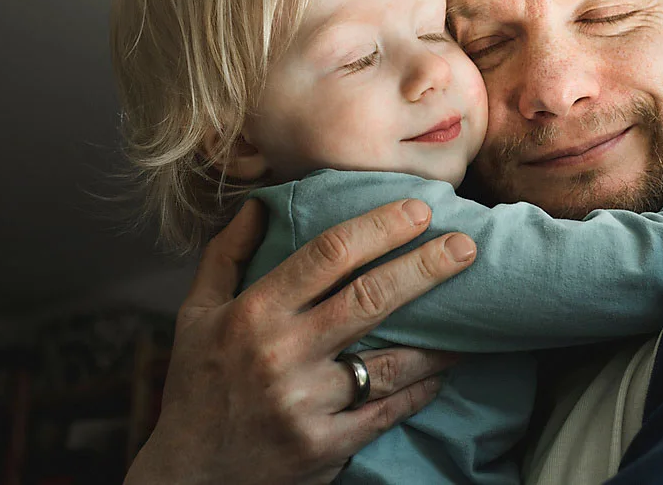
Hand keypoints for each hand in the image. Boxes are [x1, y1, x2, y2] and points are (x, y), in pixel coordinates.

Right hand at [125, 197, 476, 484]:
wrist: (188, 476)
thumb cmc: (197, 385)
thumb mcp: (195, 314)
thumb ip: (226, 256)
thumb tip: (258, 206)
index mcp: (254, 312)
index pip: (328, 254)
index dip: (379, 227)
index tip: (419, 210)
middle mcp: (282, 353)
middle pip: (370, 298)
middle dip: (425, 267)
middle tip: (466, 247)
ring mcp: (306, 403)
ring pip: (390, 361)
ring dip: (437, 339)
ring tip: (473, 316)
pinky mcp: (324, 445)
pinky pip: (386, 411)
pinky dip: (419, 389)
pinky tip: (442, 372)